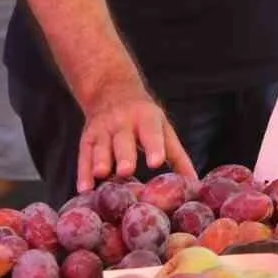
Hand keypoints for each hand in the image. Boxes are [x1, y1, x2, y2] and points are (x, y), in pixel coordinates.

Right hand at [78, 85, 195, 192]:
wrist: (111, 89)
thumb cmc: (144, 117)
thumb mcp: (163, 127)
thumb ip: (176, 155)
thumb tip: (194, 183)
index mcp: (146, 118)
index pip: (151, 132)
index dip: (154, 147)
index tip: (157, 162)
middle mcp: (123, 121)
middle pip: (123, 139)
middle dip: (124, 154)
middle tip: (127, 170)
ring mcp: (103, 128)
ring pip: (101, 145)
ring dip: (100, 160)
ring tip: (102, 174)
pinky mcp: (87, 137)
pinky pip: (84, 154)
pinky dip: (82, 171)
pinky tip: (84, 188)